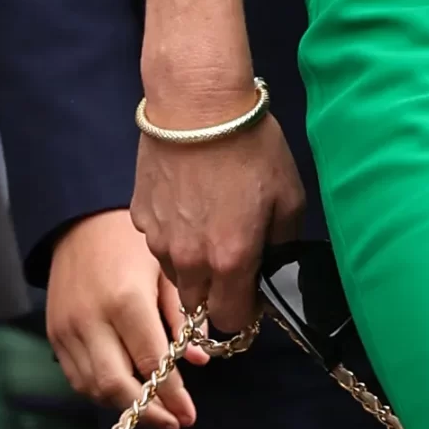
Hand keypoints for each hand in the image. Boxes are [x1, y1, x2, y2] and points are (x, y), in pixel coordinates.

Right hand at [47, 209, 206, 428]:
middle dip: (147, 410)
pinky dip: (101, 392)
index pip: (150, 361)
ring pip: (93, 387)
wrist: (83, 222)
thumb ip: (181, 316)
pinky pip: (76, 377)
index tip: (190, 414)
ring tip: (154, 415)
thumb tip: (199, 360)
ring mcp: (67, 331)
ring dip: (123, 406)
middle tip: (174, 423)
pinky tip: (126, 394)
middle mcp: (91, 321)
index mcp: (125, 300)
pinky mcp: (54, 335)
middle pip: (115, 384)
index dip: (171, 393)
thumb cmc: (133, 242)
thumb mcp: (167, 270)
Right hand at [131, 92, 303, 334]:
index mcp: (231, 260)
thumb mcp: (289, 197)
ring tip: (211, 224)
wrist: (199, 107)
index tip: (253, 292)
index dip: (245, 312)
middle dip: (218, 293)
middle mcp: (190, 261)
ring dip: (194, 266)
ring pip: (177, 276)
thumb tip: (272, 268)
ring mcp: (159, 241)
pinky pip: (159, 244)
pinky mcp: (140, 219)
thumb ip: (282, 245)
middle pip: (199, 305)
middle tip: (233, 259)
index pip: (232, 321)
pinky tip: (189, 202)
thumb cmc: (251, 148)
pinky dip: (174, 236)